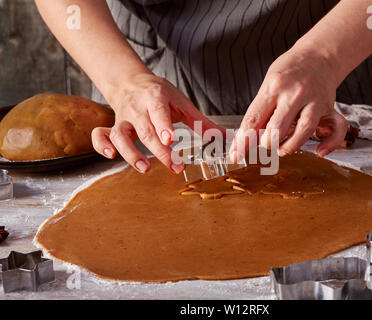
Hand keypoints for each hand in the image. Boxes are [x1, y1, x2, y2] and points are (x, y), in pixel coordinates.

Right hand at [92, 73, 224, 173]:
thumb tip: (225, 137)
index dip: (163, 124)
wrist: (131, 82)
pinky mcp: (113, 126)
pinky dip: (101, 145)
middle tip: (174, 166)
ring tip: (145, 169)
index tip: (170, 139)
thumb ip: (201, 122)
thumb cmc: (160, 94)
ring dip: (130, 153)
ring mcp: (123, 118)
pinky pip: (100, 135)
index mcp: (155, 97)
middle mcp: (137, 108)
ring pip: (120, 136)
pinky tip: (111, 157)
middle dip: (159, 151)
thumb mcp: (182, 103)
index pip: (158, 111)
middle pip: (145, 131)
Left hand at [230, 47, 347, 160]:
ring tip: (282, 149)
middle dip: (267, 143)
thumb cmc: (290, 71)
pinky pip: (336, 129)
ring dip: (289, 147)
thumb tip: (248, 139)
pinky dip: (329, 144)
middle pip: (277, 129)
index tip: (236, 156)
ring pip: (303, 131)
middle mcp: (295, 94)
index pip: (254, 119)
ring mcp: (314, 101)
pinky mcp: (329, 107)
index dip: (243, 142)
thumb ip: (260, 110)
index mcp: (274, 87)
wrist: (319, 55)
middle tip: (265, 143)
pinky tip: (319, 150)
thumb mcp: (268, 84)